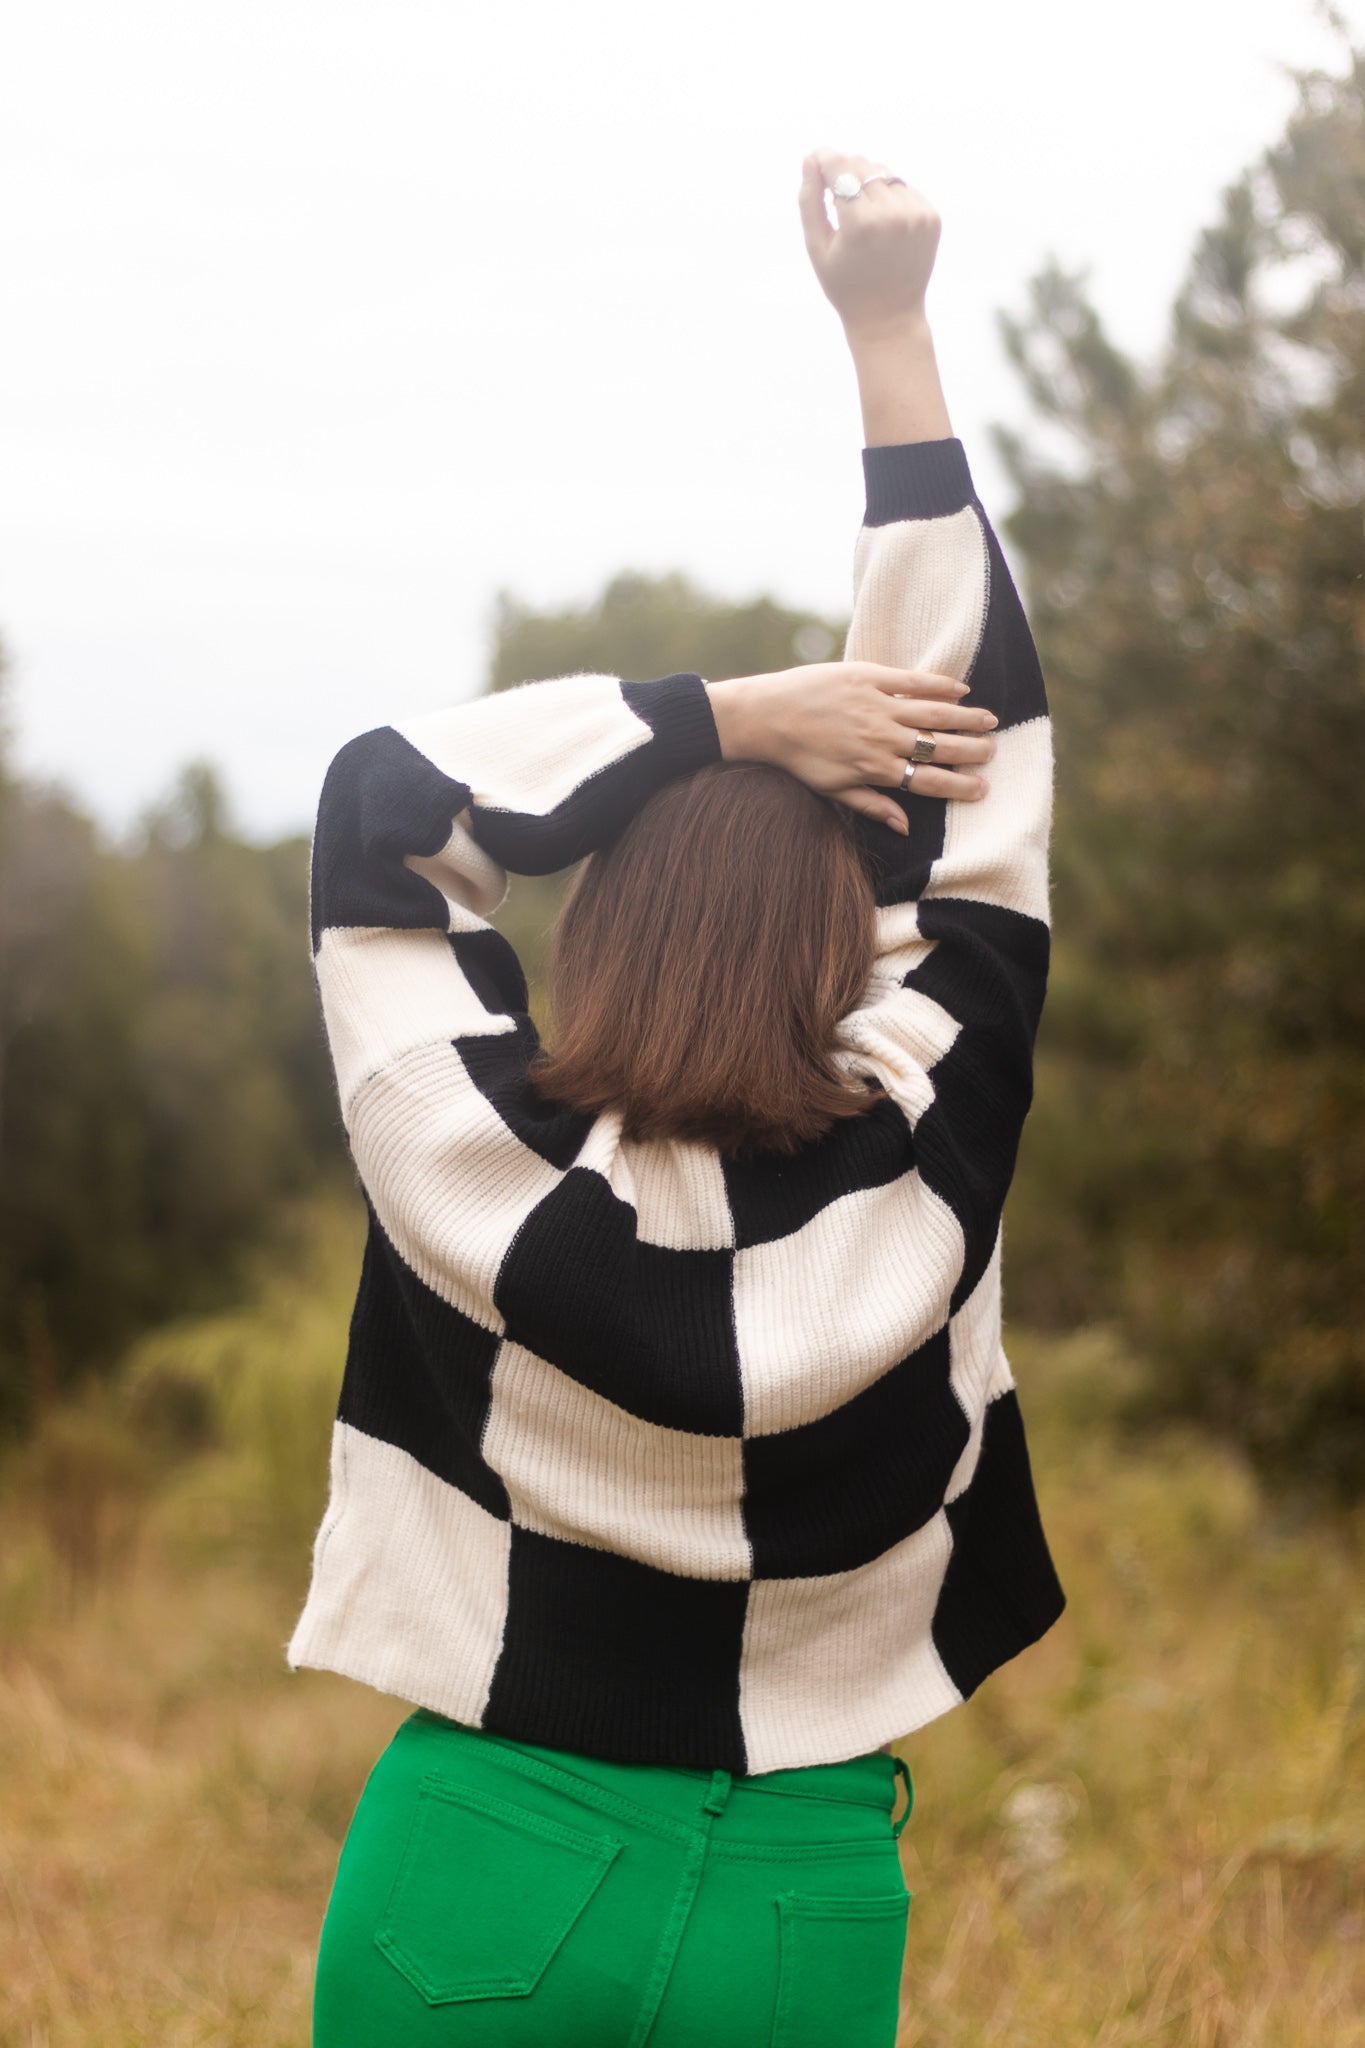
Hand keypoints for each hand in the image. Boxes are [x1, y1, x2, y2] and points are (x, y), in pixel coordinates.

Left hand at [705, 663, 996, 832]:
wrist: (766, 716)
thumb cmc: (798, 758)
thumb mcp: (833, 790)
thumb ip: (873, 806)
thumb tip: (906, 827)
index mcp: (875, 768)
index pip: (928, 780)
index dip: (959, 785)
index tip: (982, 788)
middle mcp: (882, 738)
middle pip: (939, 746)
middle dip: (972, 750)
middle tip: (994, 752)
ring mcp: (878, 706)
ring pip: (934, 713)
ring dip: (966, 718)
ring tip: (991, 721)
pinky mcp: (869, 678)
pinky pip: (913, 682)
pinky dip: (940, 685)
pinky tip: (961, 690)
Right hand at [799, 151, 941, 343]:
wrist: (889, 318)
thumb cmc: (846, 287)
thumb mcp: (817, 249)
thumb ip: (810, 201)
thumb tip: (809, 160)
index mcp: (860, 223)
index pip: (840, 168)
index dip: (825, 159)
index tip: (816, 158)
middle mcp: (892, 214)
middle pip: (862, 166)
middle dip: (845, 172)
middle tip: (836, 195)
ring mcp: (916, 215)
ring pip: (884, 173)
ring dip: (868, 183)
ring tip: (860, 214)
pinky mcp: (931, 217)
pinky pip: (904, 188)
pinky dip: (889, 197)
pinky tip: (882, 224)